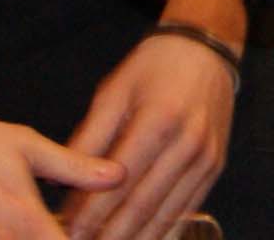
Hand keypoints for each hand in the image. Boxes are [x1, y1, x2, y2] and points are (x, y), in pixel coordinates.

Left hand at [60, 0, 240, 239]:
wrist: (206, 51)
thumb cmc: (153, 68)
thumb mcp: (113, 92)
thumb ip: (88, 139)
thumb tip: (59, 184)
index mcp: (158, 121)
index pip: (117, 183)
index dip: (89, 214)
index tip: (64, 233)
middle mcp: (187, 144)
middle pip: (141, 206)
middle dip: (108, 236)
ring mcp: (206, 159)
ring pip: (164, 216)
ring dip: (133, 239)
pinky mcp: (215, 169)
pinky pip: (185, 211)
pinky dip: (159, 232)